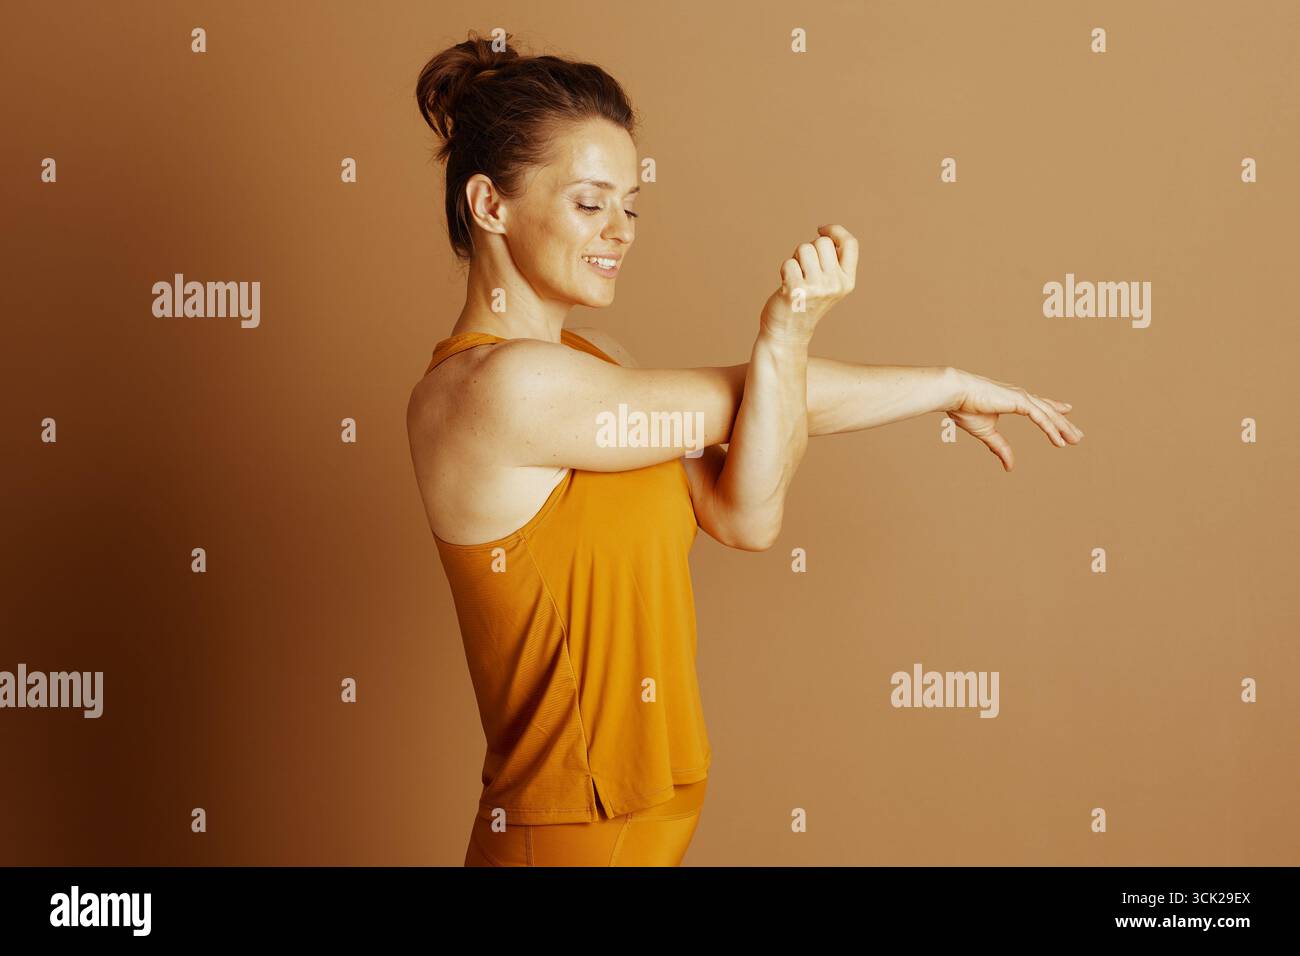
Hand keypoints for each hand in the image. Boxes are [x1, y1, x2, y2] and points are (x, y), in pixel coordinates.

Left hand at [760, 224, 857, 344]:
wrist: (788, 333)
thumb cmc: (806, 303)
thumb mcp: (828, 285)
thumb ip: (833, 262)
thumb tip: (826, 233)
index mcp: (847, 282)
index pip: (850, 244)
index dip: (836, 230)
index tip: (821, 229)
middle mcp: (835, 285)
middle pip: (822, 242)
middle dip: (809, 249)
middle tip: (804, 267)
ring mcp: (816, 288)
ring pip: (804, 248)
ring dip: (796, 258)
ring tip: (796, 276)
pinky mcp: (796, 290)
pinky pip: (788, 263)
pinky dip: (784, 270)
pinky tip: (786, 286)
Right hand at [945, 369, 1083, 470]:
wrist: (955, 394)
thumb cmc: (965, 408)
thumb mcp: (986, 433)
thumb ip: (1000, 447)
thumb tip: (1010, 467)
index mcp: (1012, 400)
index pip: (1038, 405)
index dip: (1052, 409)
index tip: (1066, 410)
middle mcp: (1020, 397)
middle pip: (1048, 410)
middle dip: (1063, 423)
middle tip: (1077, 435)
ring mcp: (1021, 398)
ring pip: (1048, 414)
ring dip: (1063, 428)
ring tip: (1075, 439)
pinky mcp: (1020, 401)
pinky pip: (1041, 417)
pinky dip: (1051, 429)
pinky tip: (1059, 440)